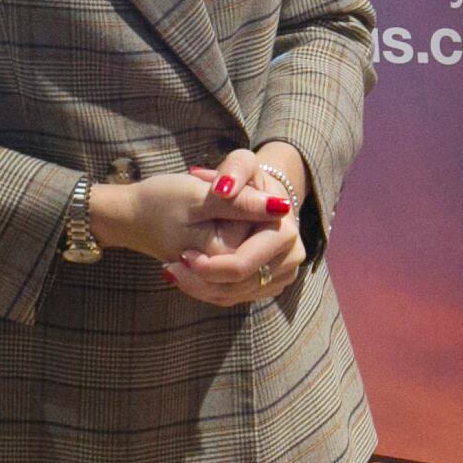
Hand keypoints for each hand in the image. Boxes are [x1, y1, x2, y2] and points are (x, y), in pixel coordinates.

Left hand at [166, 143, 307, 309]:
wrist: (255, 193)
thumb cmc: (244, 178)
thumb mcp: (240, 164)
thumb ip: (234, 171)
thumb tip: (225, 188)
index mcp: (284, 233)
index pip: (242, 264)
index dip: (210, 265)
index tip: (182, 254)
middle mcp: (290, 259)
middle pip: (238, 285)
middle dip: (201, 281)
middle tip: (172, 268)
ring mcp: (282, 275)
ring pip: (234, 296)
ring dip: (200, 288)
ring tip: (175, 270)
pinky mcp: (269, 284)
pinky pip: (235, 297)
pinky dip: (208, 290)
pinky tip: (188, 275)